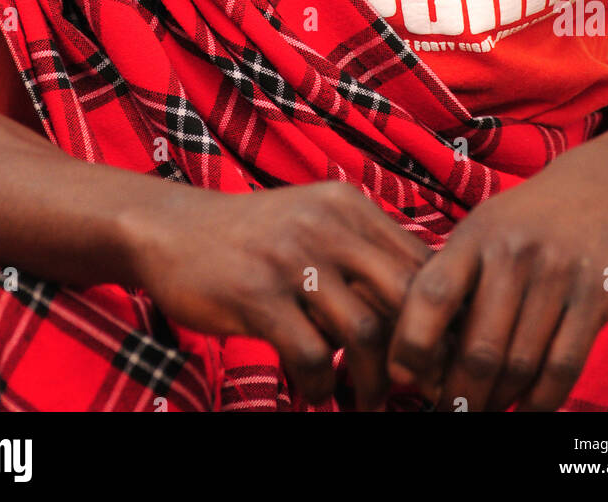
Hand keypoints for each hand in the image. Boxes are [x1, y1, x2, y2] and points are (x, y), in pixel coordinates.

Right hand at [128, 180, 429, 408]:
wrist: (170, 229)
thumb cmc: (252, 237)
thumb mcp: (312, 223)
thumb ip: (361, 252)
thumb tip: (421, 310)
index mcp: (349, 206)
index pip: (420, 262)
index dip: (437, 318)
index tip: (437, 357)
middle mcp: (328, 224)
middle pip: (405, 297)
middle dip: (418, 354)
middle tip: (414, 389)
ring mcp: (292, 257)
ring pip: (363, 332)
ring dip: (371, 382)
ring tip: (365, 402)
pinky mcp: (256, 293)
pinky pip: (312, 354)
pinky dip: (321, 385)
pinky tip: (314, 392)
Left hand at [387, 148, 607, 411]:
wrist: (606, 186)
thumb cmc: (529, 220)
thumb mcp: (485, 228)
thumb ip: (454, 277)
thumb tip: (411, 346)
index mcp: (475, 235)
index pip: (432, 293)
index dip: (411, 343)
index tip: (402, 378)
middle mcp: (514, 252)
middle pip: (478, 347)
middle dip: (459, 395)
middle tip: (450, 414)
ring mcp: (558, 273)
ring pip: (520, 363)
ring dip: (498, 401)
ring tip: (484, 412)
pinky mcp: (596, 295)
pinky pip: (562, 366)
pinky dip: (540, 400)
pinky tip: (525, 409)